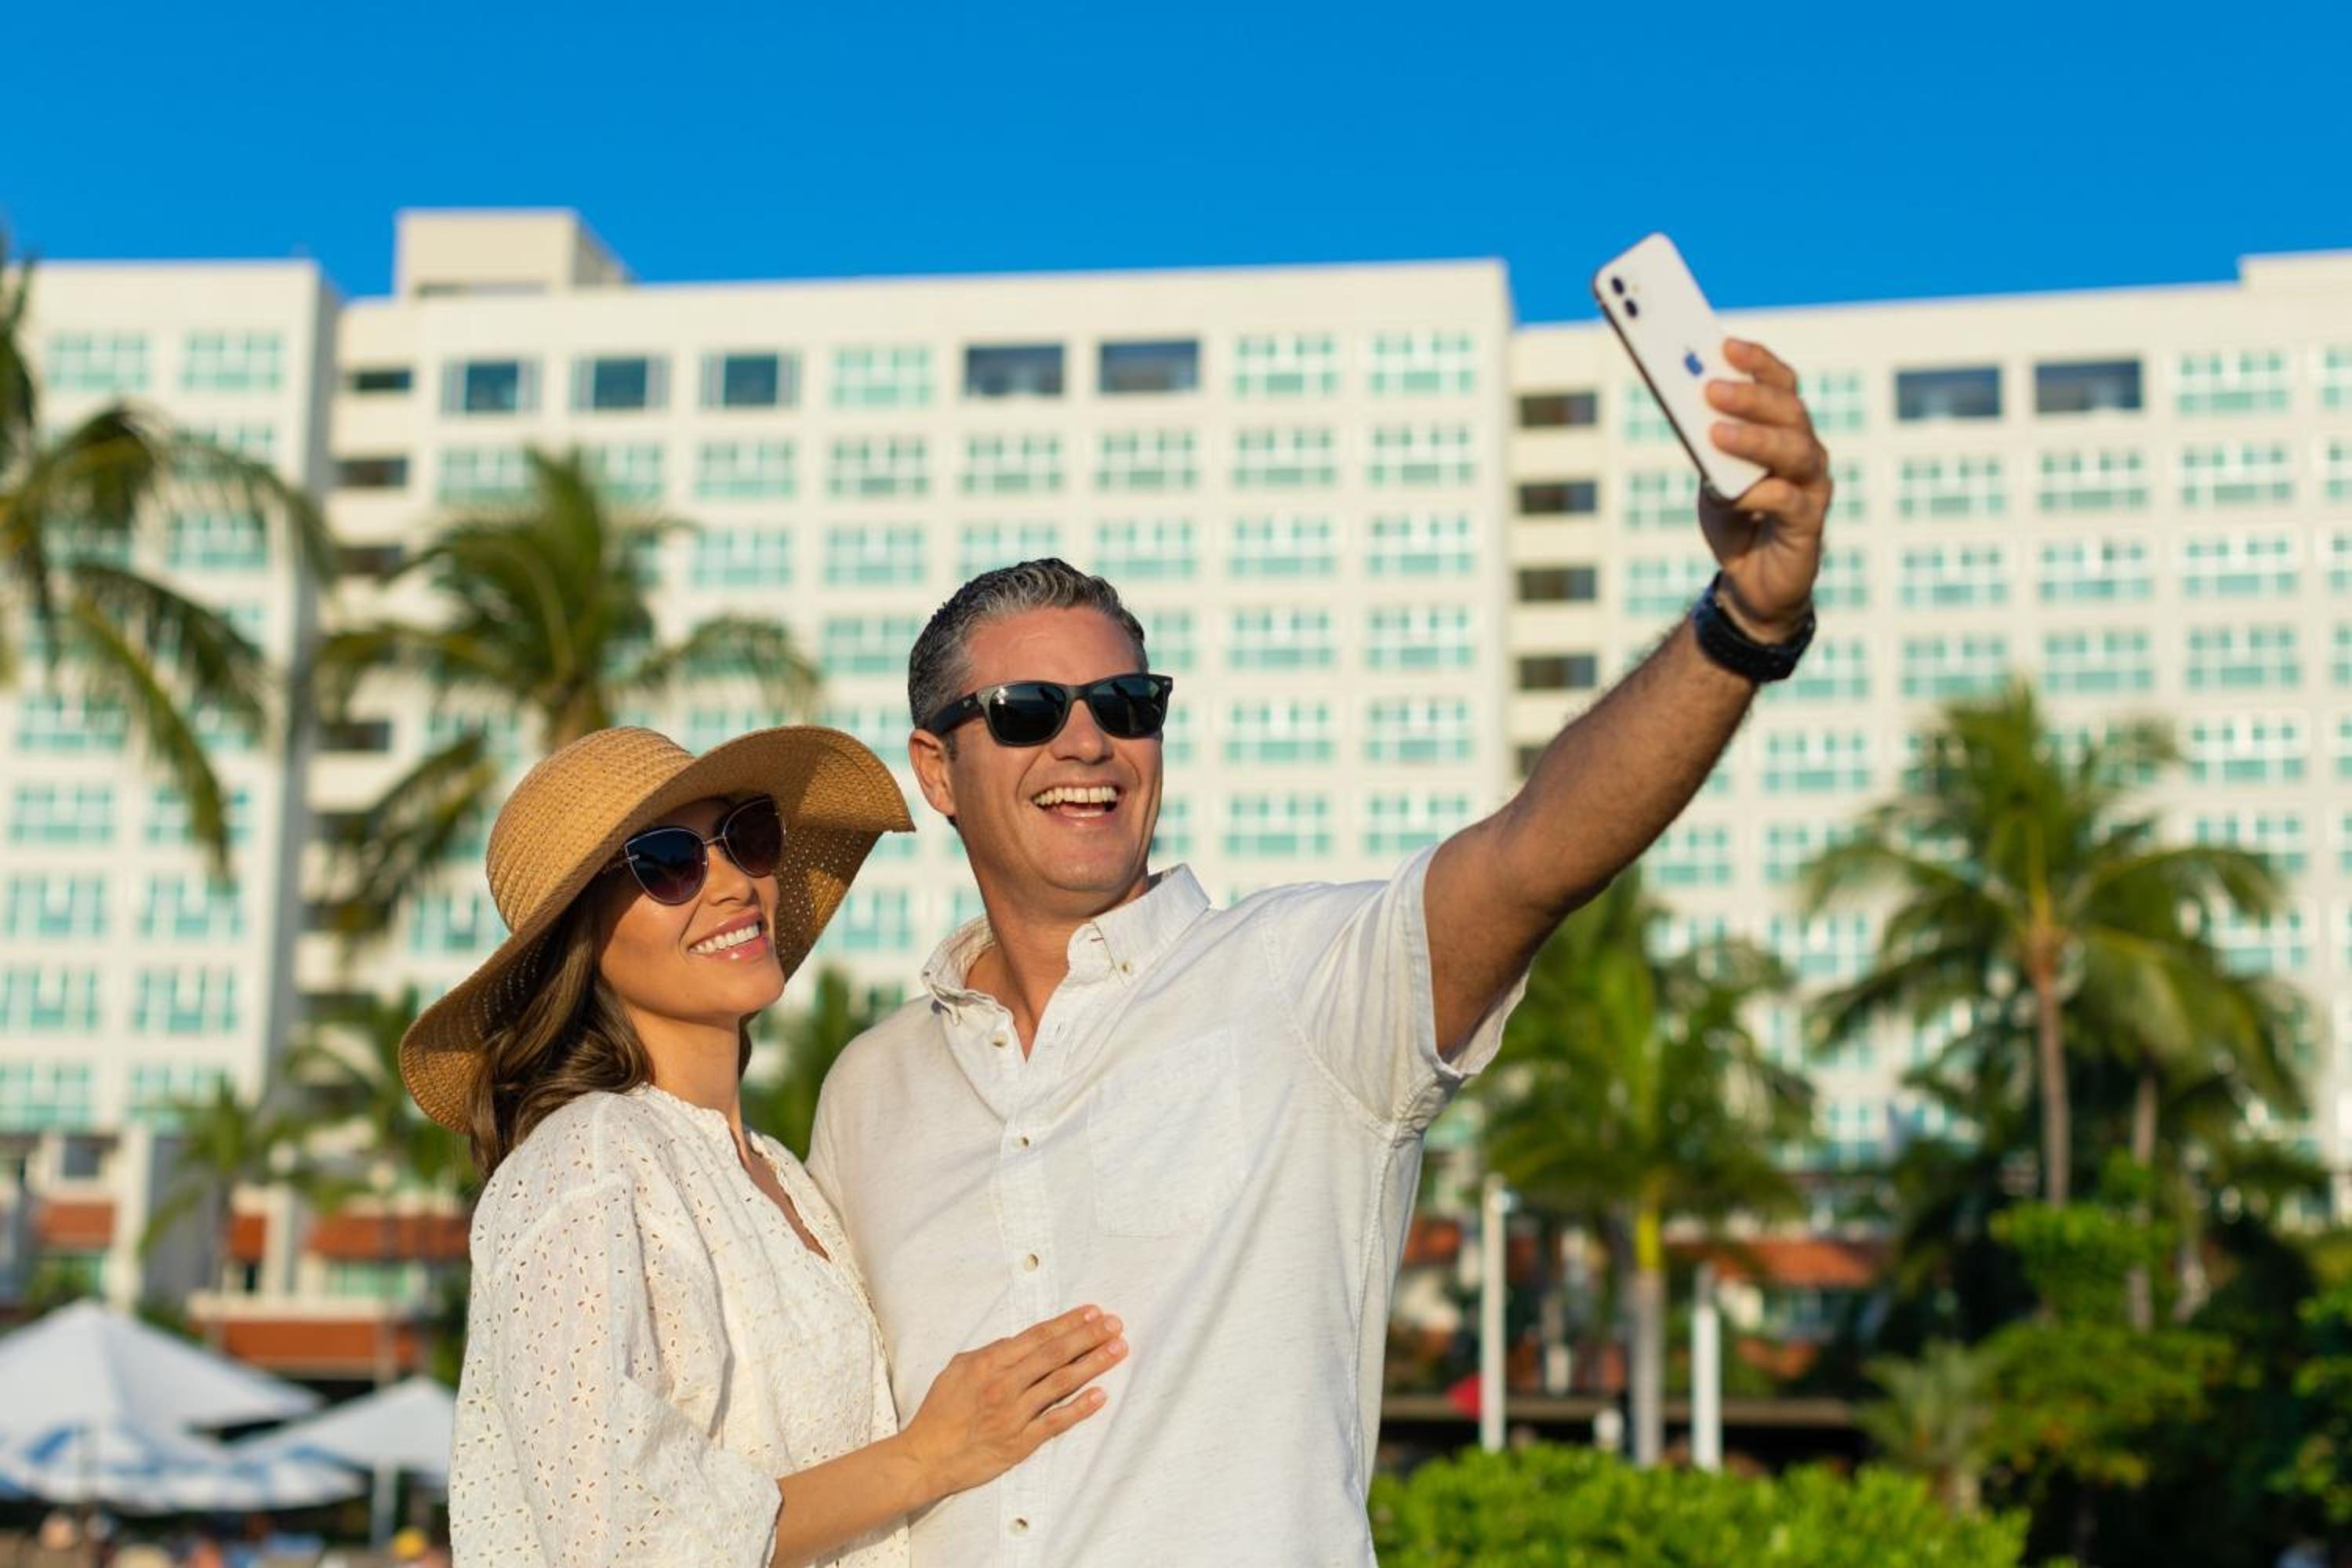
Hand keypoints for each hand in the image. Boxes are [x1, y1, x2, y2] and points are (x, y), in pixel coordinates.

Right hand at [896, 1305, 1127, 1500]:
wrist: (926, 1457)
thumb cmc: (940, 1411)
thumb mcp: (957, 1369)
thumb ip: (989, 1352)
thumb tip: (1016, 1340)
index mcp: (989, 1363)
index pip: (1038, 1336)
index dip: (1068, 1322)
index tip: (1093, 1312)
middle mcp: (1004, 1385)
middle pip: (1055, 1355)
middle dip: (1089, 1336)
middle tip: (1115, 1324)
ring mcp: (1014, 1415)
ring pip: (1061, 1383)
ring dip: (1093, 1364)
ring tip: (1118, 1349)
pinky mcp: (1020, 1443)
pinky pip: (1056, 1422)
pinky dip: (1080, 1408)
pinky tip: (1101, 1395)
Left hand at [1697, 338, 1832, 640]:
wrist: (1748, 583)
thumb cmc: (1735, 520)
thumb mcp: (1712, 479)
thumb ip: (1707, 449)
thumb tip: (1686, 411)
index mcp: (1785, 431)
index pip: (1781, 384)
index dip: (1758, 362)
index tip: (1725, 345)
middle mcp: (1806, 452)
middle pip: (1789, 411)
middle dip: (1750, 395)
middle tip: (1711, 387)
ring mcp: (1813, 487)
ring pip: (1794, 449)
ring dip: (1754, 437)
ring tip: (1716, 433)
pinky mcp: (1808, 524)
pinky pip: (1789, 500)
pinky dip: (1759, 493)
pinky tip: (1734, 494)